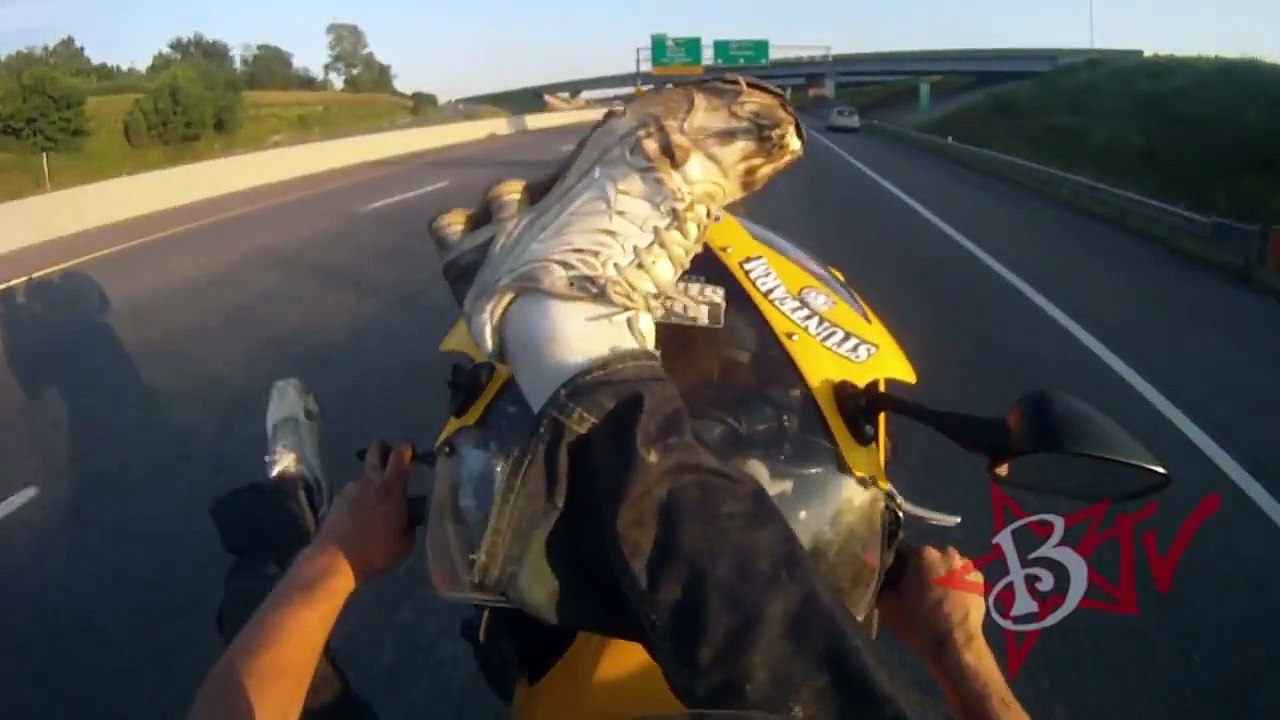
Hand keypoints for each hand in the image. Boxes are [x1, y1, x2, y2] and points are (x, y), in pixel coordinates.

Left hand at [313, 439, 414, 583]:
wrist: (334, 560)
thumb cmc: (376, 551)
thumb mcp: (404, 543)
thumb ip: (410, 523)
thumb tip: (410, 516)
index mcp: (391, 487)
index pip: (400, 453)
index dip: (407, 448)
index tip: (412, 452)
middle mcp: (370, 481)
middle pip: (375, 450)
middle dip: (384, 448)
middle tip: (391, 459)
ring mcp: (349, 489)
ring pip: (364, 477)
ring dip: (371, 483)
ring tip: (374, 504)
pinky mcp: (335, 501)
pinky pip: (352, 494)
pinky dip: (358, 500)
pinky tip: (359, 518)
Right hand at [878, 543, 987, 662]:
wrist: (956, 646)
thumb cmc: (919, 624)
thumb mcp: (887, 603)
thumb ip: (878, 580)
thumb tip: (875, 569)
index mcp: (922, 553)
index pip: (899, 549)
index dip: (892, 564)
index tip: (890, 578)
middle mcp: (946, 552)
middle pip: (923, 556)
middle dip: (916, 569)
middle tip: (910, 590)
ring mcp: (966, 565)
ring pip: (943, 565)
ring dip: (936, 575)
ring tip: (932, 597)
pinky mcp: (979, 580)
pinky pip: (959, 576)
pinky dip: (954, 583)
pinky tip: (949, 600)